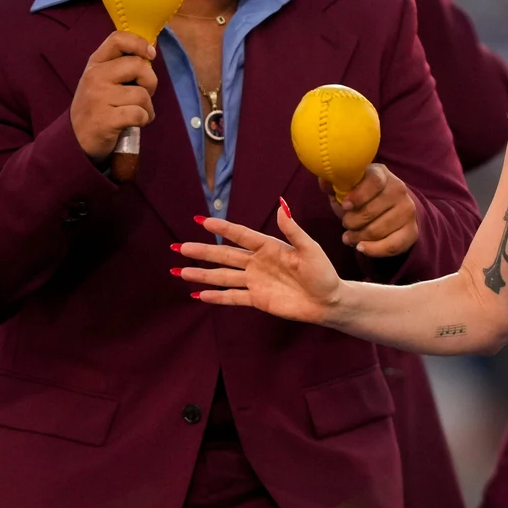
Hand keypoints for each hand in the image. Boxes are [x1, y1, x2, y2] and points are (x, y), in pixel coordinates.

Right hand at [71, 31, 157, 161]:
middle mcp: (95, 77)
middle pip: (139, 66)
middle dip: (150, 82)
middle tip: (142, 94)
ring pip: (142, 94)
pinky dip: (144, 120)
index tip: (150, 56)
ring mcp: (98, 98)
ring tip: (135, 112)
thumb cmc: (97, 106)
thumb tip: (151, 52)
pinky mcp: (106, 119)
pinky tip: (133, 123)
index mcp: (95, 64)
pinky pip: (140, 114)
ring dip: (147, 107)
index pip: (118, 39)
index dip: (139, 43)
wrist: (76, 139)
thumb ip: (122, 66)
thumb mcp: (102, 80)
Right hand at [180, 200, 343, 323]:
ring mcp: (255, 281)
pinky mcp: (257, 299)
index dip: (223, 227)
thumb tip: (281, 205)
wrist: (328, 302)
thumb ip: (293, 230)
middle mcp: (258, 262)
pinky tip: (198, 294)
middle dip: (202, 251)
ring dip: (202, 274)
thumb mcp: (310, 249)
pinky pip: (232, 297)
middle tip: (179, 247)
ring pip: (223, 276)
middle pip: (225, 255)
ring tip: (180, 271)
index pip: (242, 234)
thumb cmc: (323, 272)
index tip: (202, 220)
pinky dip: (216, 297)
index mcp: (270, 246)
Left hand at [330, 163, 417, 256]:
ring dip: (358, 237)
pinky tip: (361, 247)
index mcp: (382, 175)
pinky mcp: (412, 231)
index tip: (345, 206)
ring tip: (349, 237)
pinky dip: (372, 249)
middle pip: (371, 211)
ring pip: (377, 230)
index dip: (358, 195)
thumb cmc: (361, 197)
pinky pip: (391, 245)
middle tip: (345, 225)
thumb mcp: (347, 188)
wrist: (389, 209)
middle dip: (351, 222)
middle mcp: (399, 190)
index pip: (374, 181)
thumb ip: (334, 185)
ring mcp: (408, 211)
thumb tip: (325, 181)